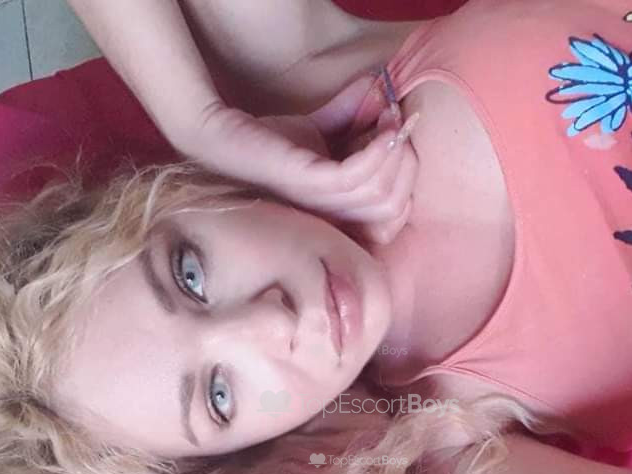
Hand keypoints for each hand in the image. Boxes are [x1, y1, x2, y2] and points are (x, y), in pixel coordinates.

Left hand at [186, 74, 419, 245]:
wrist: (223, 135)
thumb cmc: (270, 141)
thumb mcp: (322, 134)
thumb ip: (354, 120)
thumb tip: (387, 96)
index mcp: (338, 218)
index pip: (393, 218)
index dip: (407, 180)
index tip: (401, 140)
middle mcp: (331, 220)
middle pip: (393, 207)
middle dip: (406, 164)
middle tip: (398, 126)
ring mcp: (319, 205)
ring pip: (381, 194)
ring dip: (395, 152)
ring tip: (389, 119)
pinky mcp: (308, 183)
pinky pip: (359, 177)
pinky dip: (378, 151)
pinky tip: (380, 129)